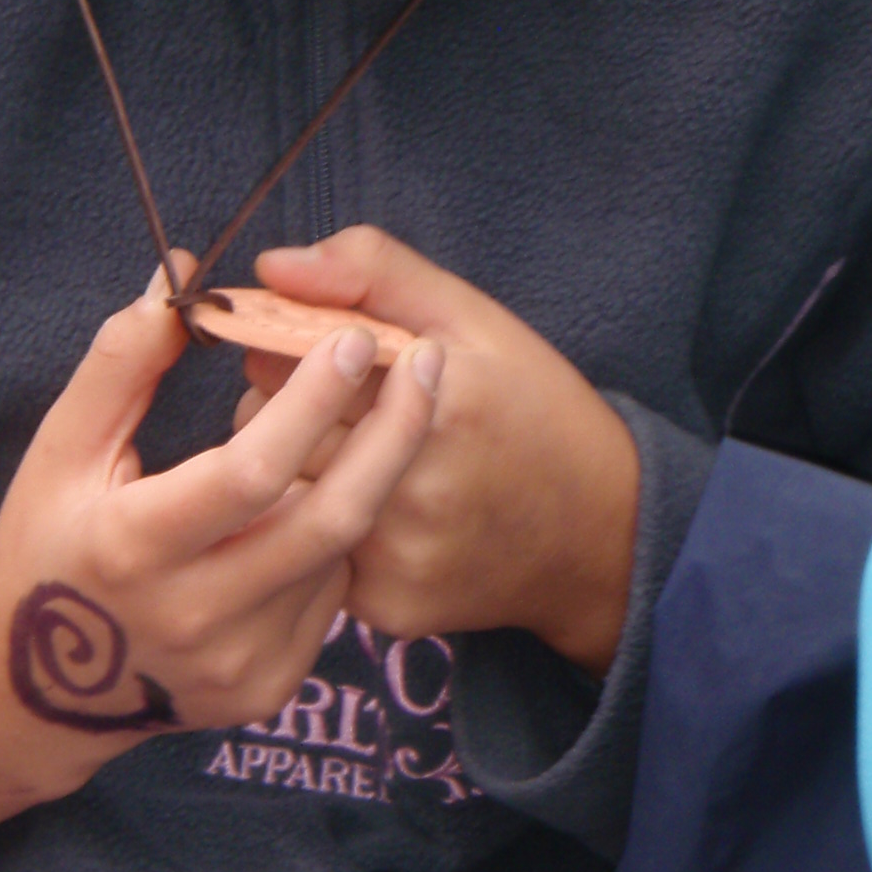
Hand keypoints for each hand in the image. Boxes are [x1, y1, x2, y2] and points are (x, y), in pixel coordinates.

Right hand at [0, 259, 443, 770]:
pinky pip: (327, 598)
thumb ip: (120, 362)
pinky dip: (330, 541)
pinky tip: (307, 507)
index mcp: (134, 546)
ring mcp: (237, 664)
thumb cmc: (45, 544)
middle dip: (392, 435)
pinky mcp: (264, 689)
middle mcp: (194, 616)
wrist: (41, 694)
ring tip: (361, 423)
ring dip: (357, 481)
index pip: (249, 471)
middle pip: (329, 520)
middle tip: (427, 365)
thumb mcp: (59, 450)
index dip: (310, 401)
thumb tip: (181, 274)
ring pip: (335, 553)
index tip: (353, 338)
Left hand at [232, 229, 638, 673]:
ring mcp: (394, 555)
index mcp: (432, 402)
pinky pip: (311, 560)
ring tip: (346, 455)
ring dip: (294, 472)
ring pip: (281, 500)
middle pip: (270, 436)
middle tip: (332, 408)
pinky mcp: (386, 606)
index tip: (319, 355)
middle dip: (282, 413)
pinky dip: (320, 533)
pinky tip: (369, 514)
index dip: (290, 353)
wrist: (601, 533)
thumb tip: (271, 265)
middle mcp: (409, 487)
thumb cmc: (533, 409)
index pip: (283, 366)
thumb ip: (371, 270)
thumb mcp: (473, 317)